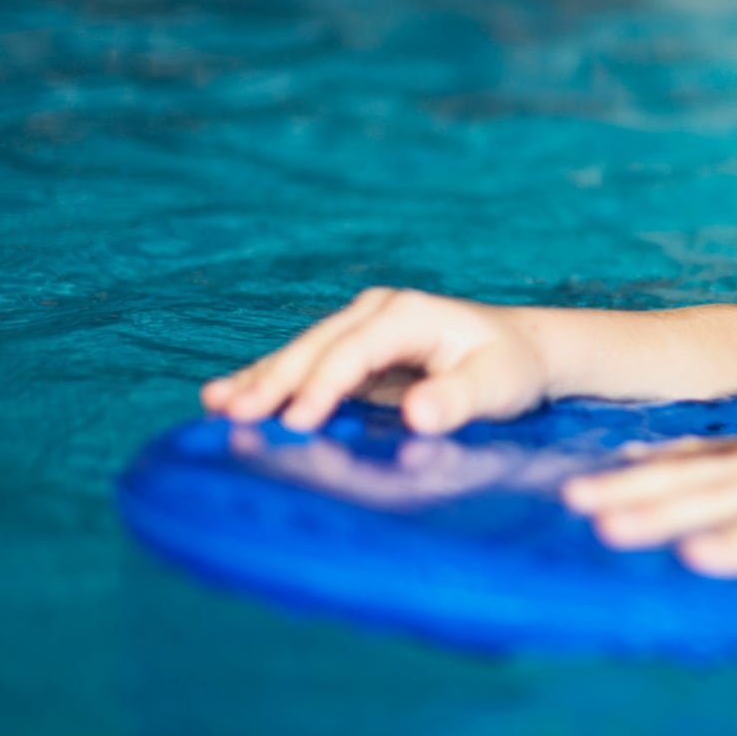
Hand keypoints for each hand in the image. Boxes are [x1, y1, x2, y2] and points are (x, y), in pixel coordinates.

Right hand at [202, 288, 550, 433]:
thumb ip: (459, 399)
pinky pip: (307, 366)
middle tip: (232, 415)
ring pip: (302, 354)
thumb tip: (418, 414)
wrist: (521, 351)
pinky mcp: (355, 350)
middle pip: (316, 348)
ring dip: (260, 380)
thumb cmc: (511, 368)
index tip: (295, 422)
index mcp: (408, 314)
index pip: (353, 352)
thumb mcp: (498, 385)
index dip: (322, 387)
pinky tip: (229, 397)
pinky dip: (271, 381)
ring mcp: (362, 327)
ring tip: (215, 406)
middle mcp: (378, 313)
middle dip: (273, 381)